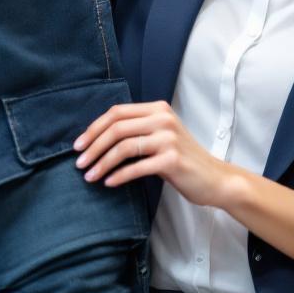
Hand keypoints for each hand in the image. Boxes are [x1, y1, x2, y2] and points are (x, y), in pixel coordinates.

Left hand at [72, 100, 237, 207]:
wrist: (215, 178)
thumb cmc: (182, 160)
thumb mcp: (160, 136)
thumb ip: (137, 130)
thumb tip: (97, 139)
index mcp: (157, 109)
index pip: (117, 113)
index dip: (94, 128)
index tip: (79, 145)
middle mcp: (163, 119)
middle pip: (116, 128)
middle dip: (93, 146)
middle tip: (79, 163)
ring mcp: (168, 139)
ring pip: (124, 147)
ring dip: (102, 163)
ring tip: (90, 176)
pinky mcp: (172, 160)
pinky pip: (137, 167)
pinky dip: (119, 176)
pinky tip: (109, 183)